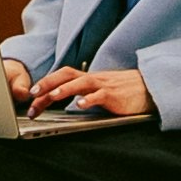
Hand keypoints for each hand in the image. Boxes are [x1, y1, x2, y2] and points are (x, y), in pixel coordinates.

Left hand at [24, 63, 157, 125]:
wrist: (148, 88)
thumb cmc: (124, 91)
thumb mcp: (101, 90)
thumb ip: (85, 93)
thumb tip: (66, 102)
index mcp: (88, 79)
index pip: (63, 76)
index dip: (46, 82)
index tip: (32, 94)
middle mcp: (93, 79)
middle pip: (66, 75)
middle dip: (48, 83)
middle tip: (32, 95)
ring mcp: (104, 86)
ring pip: (80, 83)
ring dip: (63, 90)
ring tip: (50, 97)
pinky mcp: (114, 96)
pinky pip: (100, 96)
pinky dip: (89, 100)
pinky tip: (80, 105)